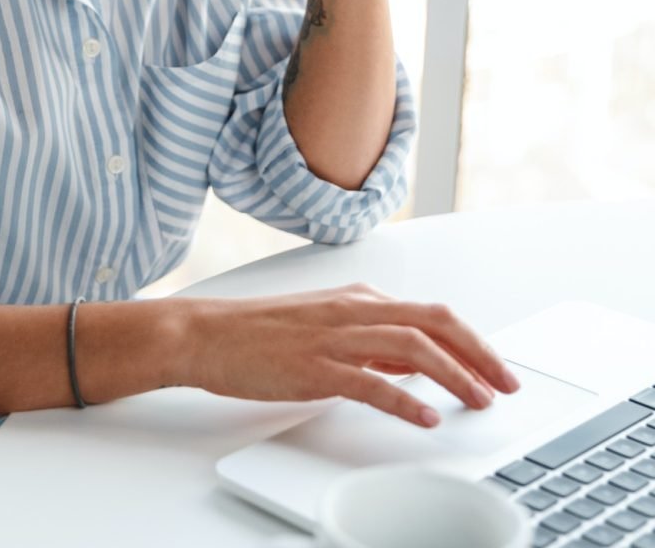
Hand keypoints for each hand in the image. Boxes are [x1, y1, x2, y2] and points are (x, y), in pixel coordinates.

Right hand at [185, 283, 519, 427]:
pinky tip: (424, 416)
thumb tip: (415, 361)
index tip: (497, 369)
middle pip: (434, 323)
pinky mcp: (313, 366)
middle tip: (507, 385)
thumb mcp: (324, 325)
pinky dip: (403, 398)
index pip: (431, 314)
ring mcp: (333, 337)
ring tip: (480, 401)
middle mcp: (352, 310)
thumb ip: (371, 340)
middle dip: (479, 353)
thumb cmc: (259, 331)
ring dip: (455, 375)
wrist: (206, 333)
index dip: (473, 342)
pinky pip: (368, 382)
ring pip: (411, 347)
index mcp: (358, 299)